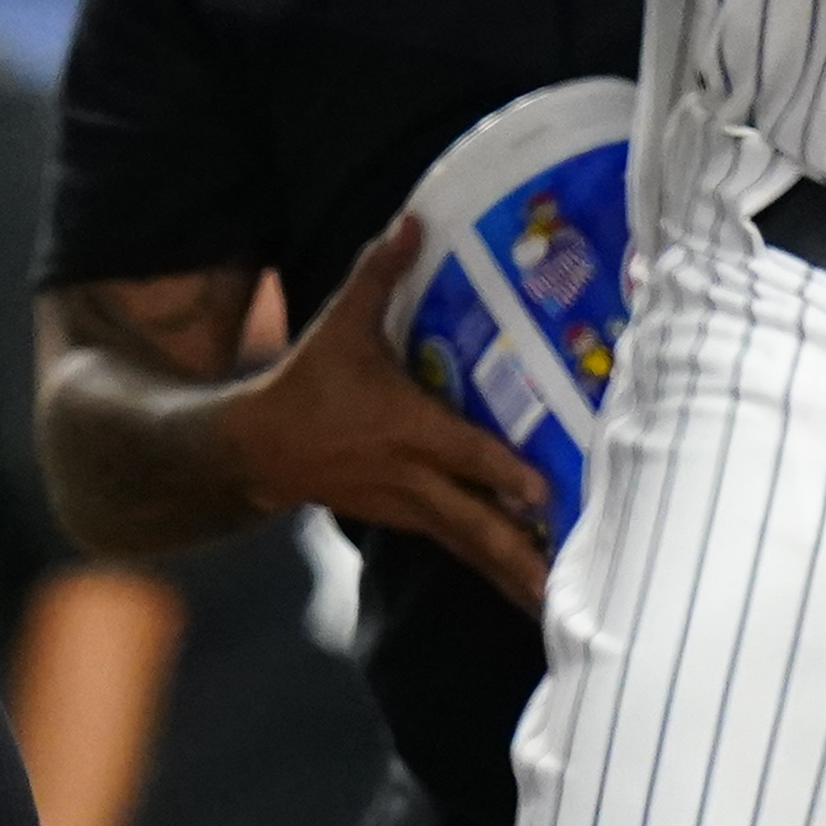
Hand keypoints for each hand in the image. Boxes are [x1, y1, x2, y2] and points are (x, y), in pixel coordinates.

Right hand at [229, 212, 561, 607]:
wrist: (261, 448)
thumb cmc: (310, 382)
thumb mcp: (341, 323)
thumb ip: (381, 273)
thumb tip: (415, 218)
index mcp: (406, 428)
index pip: (462, 453)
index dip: (502, 473)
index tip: (544, 494)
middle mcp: (413, 478)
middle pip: (475, 525)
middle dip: (519, 556)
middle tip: (564, 587)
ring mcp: (410, 508)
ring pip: (470, 548)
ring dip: (512, 575)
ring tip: (559, 607)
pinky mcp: (407, 521)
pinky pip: (458, 548)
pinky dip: (491, 566)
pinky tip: (526, 583)